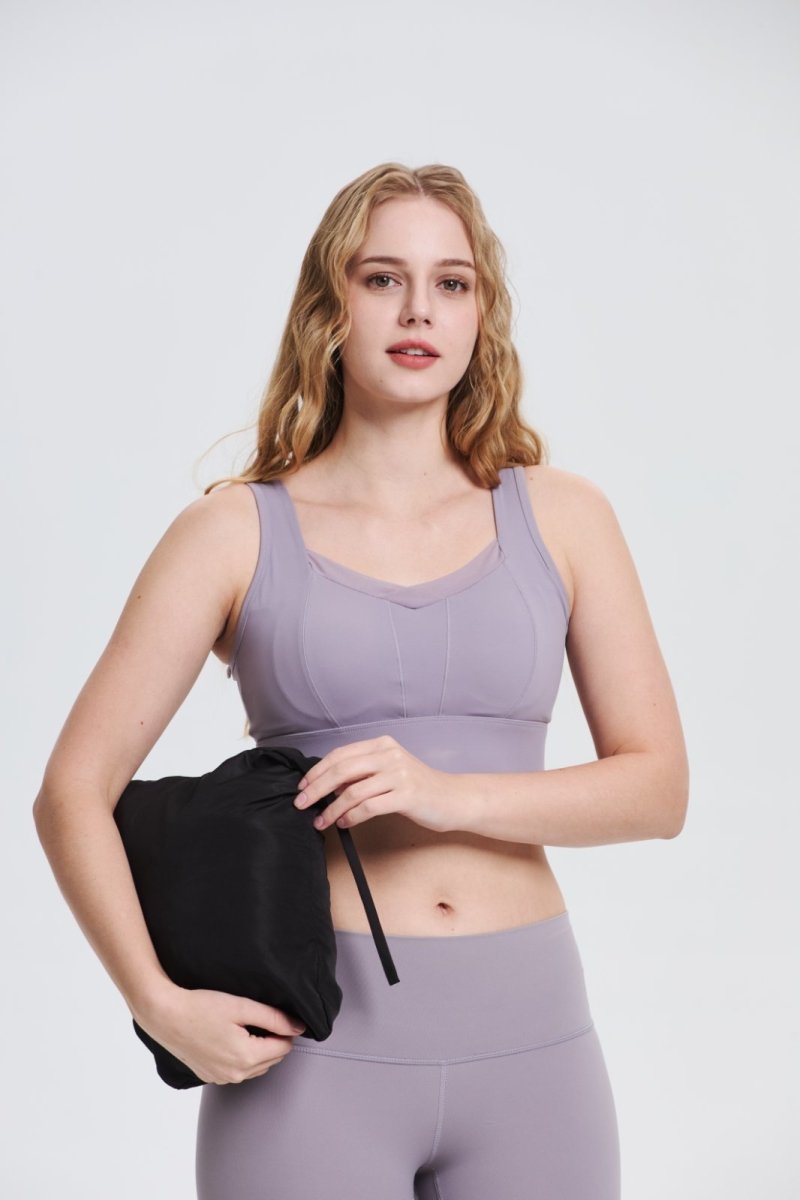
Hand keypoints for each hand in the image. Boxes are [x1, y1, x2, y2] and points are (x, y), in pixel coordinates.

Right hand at [132, 985, 306, 1085]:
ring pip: (255, 1067)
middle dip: (273, 1040)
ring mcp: (221, 1078)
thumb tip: (299, 1028)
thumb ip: (274, 1018)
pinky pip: (237, 1071)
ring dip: (258, 1050)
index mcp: (246, 1058)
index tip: (275, 1015)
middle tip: (260, 1017)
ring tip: (246, 1026)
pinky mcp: (209, 1076)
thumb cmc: (201, 1007)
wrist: (164, 1015)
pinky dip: (241, 1057)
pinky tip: (231, 1038)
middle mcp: (235, 1075)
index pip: (284, 1048)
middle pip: (271, 1060)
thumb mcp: (242, 1006)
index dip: (285, 1030)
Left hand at [293, 735, 460, 834]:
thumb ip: (363, 773)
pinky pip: (369, 807)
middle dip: (316, 789)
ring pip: (352, 791)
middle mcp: (389, 755)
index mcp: (382, 745)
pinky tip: (344, 823)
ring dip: (331, 809)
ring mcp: (399, 774)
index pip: (340, 755)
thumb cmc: (418, 788)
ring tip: (321, 821)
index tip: (303, 787)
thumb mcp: (390, 771)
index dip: (317, 771)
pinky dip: (351, 817)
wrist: (453, 799)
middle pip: (341, 770)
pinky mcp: (406, 795)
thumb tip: (329, 786)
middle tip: (301, 804)